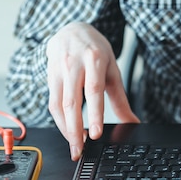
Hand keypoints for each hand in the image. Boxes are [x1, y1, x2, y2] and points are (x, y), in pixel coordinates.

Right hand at [46, 22, 139, 160]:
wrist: (72, 30)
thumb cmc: (95, 51)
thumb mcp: (112, 70)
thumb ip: (120, 99)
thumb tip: (132, 121)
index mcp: (94, 60)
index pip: (93, 90)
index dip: (94, 114)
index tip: (95, 134)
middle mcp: (73, 63)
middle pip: (71, 102)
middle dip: (74, 130)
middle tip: (79, 150)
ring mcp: (58, 69)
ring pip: (57, 105)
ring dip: (65, 129)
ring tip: (75, 146)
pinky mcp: (48, 75)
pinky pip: (52, 102)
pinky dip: (60, 121)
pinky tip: (68, 132)